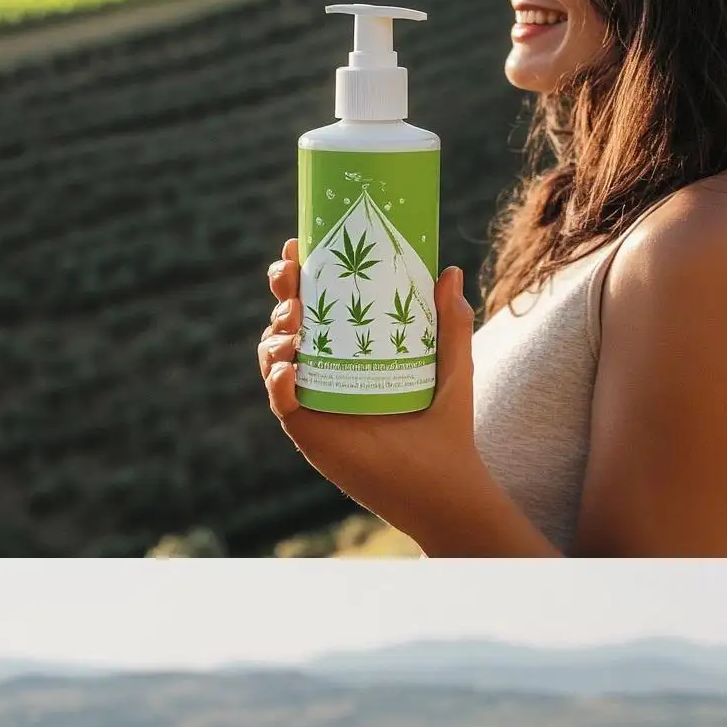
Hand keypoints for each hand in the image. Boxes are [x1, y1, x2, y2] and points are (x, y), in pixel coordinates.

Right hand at [257, 239, 486, 538]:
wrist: (442, 481)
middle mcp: (325, 368)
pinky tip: (290, 368)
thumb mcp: (452, 363)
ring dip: (275, 332)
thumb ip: (452, 321)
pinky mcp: (307, 428)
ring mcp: (312, 397)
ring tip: (297, 323)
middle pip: (287, 320)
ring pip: (273, 354)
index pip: (318, 301)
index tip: (298, 245)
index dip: (301, 272)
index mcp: (351, 345)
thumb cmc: (445, 423)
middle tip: (294, 281)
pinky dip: (277, 379)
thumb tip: (448, 269)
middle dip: (282, 293)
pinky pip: (280, 400)